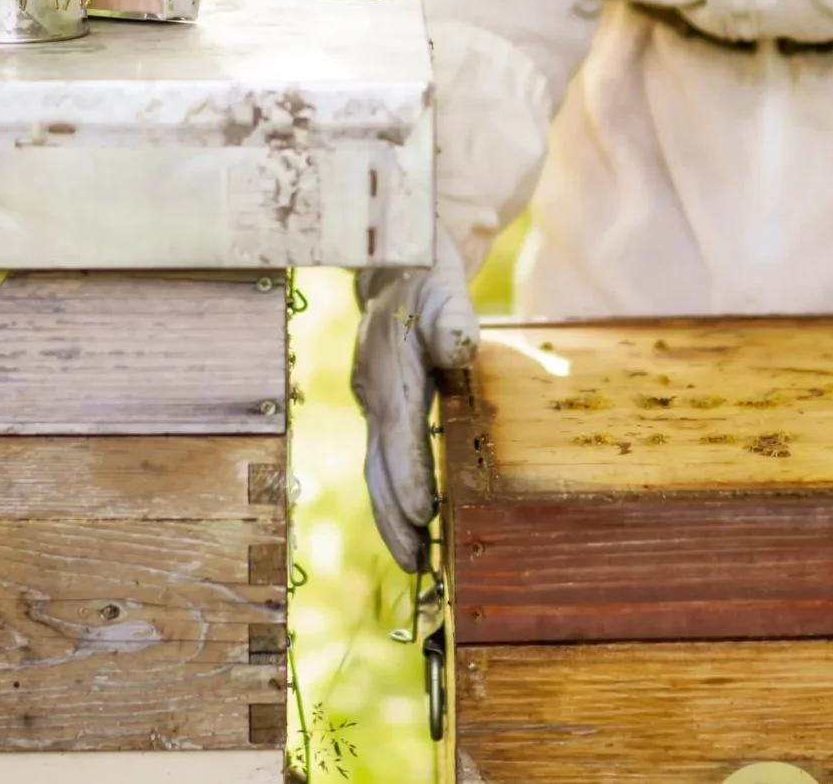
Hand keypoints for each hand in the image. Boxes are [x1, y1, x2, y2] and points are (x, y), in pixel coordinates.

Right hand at [351, 229, 480, 572]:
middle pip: (378, 463)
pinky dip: (395, 496)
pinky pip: (385, 461)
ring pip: (377, 469)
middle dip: (393, 517)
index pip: (399, 428)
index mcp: (388, 366)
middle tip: (415, 564)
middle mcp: (374, 390)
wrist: (396, 267)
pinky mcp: (382, 410)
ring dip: (392, 516)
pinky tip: (413, 526)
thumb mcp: (444, 288)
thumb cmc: (428, 278)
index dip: (408, 473)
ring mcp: (373, 402)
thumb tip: (459, 343)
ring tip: (414, 561)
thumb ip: (452, 317)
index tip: (422, 515)